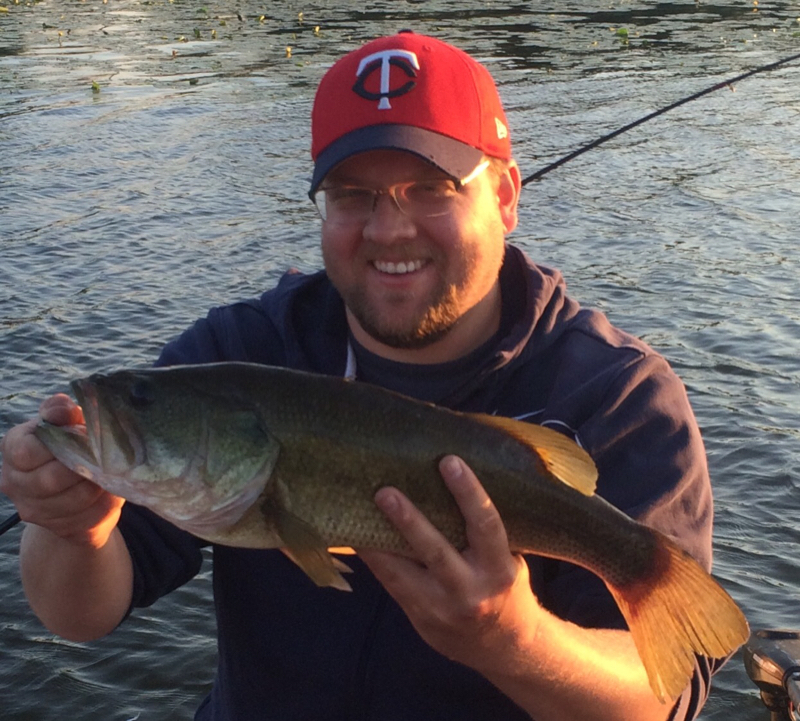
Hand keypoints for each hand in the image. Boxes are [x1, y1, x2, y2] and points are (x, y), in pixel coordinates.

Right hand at [0, 394, 123, 547]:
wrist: (78, 489)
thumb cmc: (72, 445)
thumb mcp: (66, 422)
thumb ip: (61, 411)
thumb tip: (63, 407)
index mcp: (13, 450)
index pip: (27, 452)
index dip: (59, 444)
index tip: (83, 436)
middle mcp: (14, 482)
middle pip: (50, 480)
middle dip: (84, 466)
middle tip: (104, 457)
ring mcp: (34, 510)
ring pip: (74, 500)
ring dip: (99, 484)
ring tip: (110, 472)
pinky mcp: (60, 528)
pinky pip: (90, 517)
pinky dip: (107, 502)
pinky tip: (111, 490)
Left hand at [358, 455, 541, 673]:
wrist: (502, 646)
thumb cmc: (504, 587)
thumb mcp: (507, 559)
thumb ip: (482, 533)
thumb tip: (447, 483)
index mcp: (499, 569)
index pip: (486, 525)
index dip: (468, 492)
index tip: (449, 461)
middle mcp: (471, 590)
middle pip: (435, 551)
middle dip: (409, 521)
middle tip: (385, 492)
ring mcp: (442, 607)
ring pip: (403, 573)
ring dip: (377, 542)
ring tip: (357, 513)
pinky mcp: (420, 617)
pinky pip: (392, 584)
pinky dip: (374, 559)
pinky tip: (357, 537)